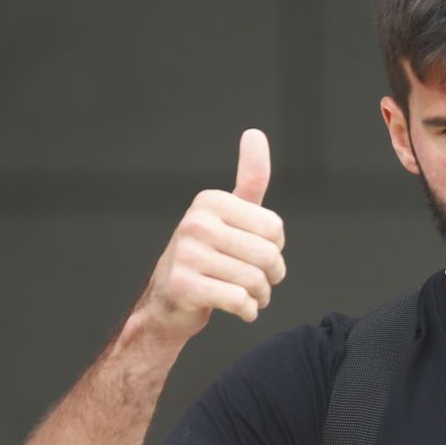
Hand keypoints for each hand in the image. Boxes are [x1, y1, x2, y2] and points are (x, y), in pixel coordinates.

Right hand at [137, 129, 286, 340]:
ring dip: (261, 296)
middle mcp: (195, 223)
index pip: (274, 228)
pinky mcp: (183, 286)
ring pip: (254, 280)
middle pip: (267, 255)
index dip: (276, 247)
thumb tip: (255, 133)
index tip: (260, 253)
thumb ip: (249, 180)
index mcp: (210, 202)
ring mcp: (186, 254)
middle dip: (273, 276)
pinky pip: (238, 301)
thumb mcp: (230, 216)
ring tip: (253, 297)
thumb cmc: (208, 256)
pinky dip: (248, 311)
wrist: (169, 303)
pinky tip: (240, 309)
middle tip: (264, 283)